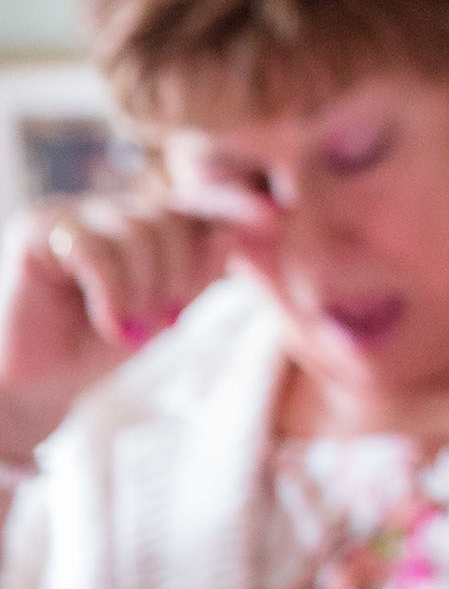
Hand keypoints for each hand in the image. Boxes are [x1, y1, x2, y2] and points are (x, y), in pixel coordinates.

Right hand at [0, 186, 263, 459]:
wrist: (32, 386)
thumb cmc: (96, 346)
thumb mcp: (164, 306)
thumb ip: (201, 269)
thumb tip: (241, 230)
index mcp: (138, 222)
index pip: (193, 202)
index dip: (233, 207)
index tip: (277, 217)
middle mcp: (105, 208)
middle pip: (173, 217)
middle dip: (180, 274)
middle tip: (163, 318)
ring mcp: (69, 211)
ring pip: (141, 231)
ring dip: (146, 289)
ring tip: (128, 326)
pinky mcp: (37, 229)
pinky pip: (98, 249)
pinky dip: (114, 292)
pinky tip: (108, 324)